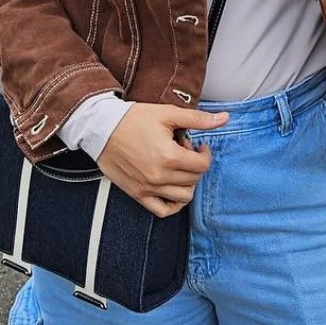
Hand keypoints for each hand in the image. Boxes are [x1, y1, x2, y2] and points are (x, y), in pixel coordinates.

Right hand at [96, 105, 228, 217]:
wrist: (100, 128)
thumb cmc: (132, 119)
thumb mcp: (168, 114)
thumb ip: (198, 119)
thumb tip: (225, 118)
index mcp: (169, 156)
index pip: (203, 165)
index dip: (204, 153)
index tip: (196, 145)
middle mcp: (160, 176)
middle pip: (194, 179)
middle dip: (194, 164)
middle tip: (183, 151)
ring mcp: (148, 187)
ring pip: (183, 197)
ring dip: (187, 183)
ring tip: (177, 168)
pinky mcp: (137, 194)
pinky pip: (163, 211)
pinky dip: (173, 205)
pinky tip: (173, 190)